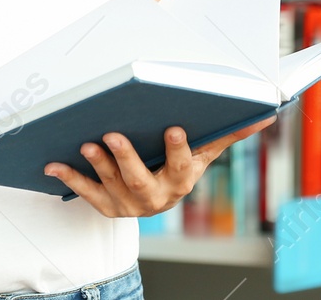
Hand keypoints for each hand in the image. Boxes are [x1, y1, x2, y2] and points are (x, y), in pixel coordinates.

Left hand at [44, 117, 275, 217]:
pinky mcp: (107, 207)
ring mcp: (129, 205)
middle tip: (113, 134)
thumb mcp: (204, 153)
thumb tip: (266, 114)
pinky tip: (54, 163)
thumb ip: (230, 133)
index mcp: (182, 181)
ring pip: (111, 185)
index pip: (183, 165)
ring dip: (97, 164)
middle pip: (140, 179)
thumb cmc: (180, 167)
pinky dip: (71, 177)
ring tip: (87, 143)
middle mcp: (156, 198)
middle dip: (126, 157)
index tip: (173, 128)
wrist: (156, 199)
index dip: (177, 149)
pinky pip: (87, 193)